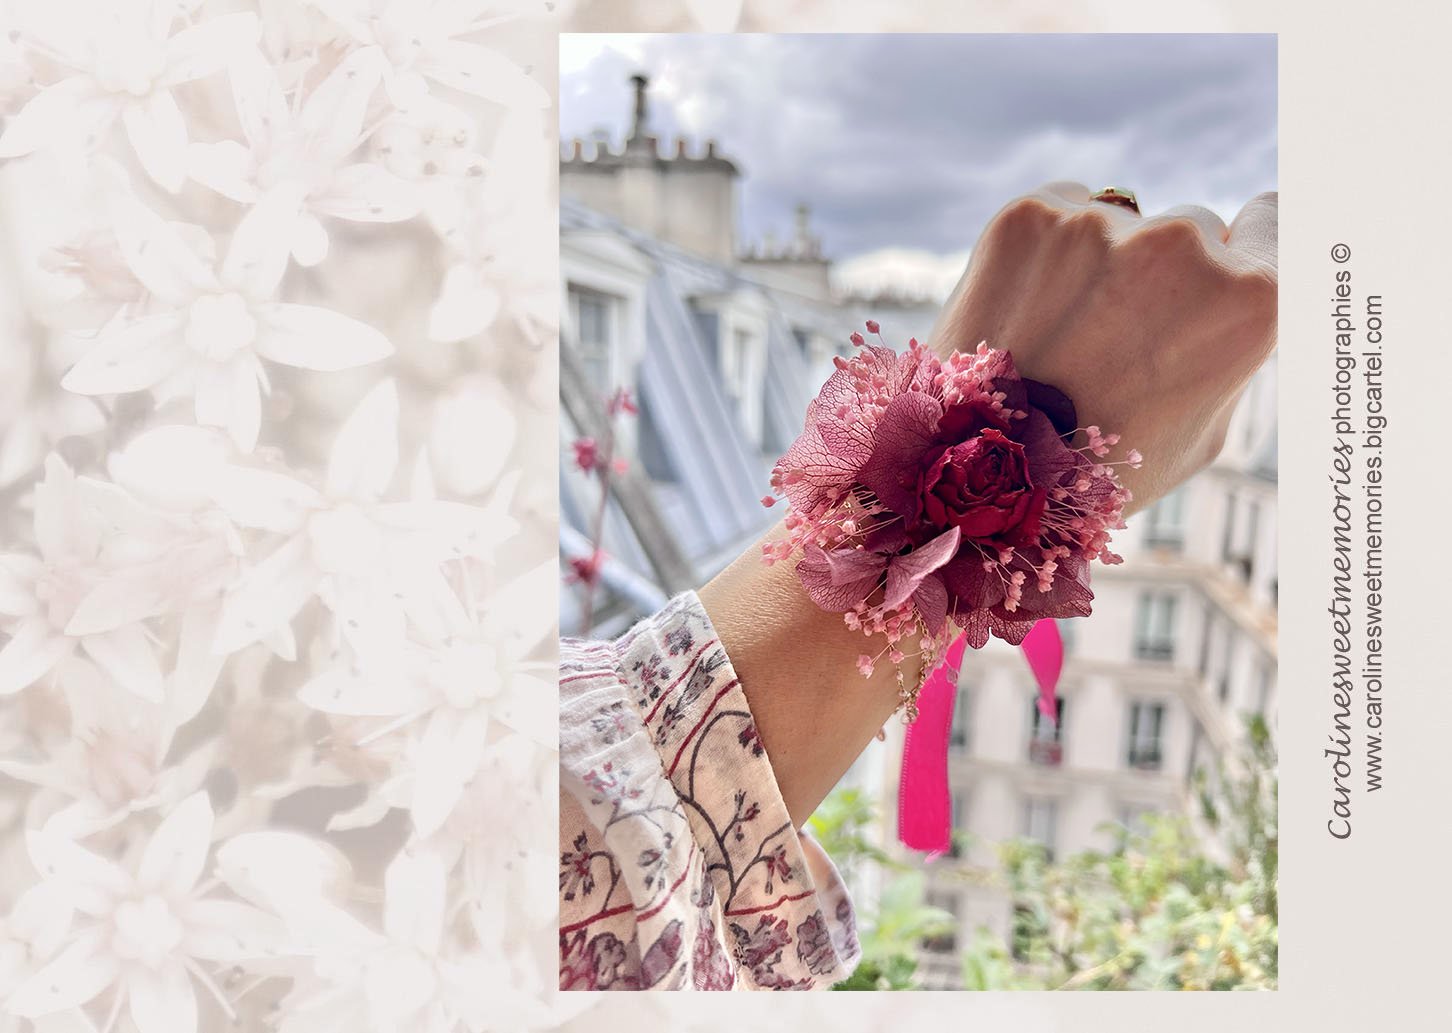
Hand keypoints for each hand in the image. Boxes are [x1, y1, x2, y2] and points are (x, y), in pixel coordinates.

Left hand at [927, 182, 1276, 510]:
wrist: (975, 477)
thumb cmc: (1098, 473)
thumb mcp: (1202, 428)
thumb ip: (1227, 347)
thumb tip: (1228, 295)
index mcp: (1247, 301)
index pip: (1271, 223)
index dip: (1245, 248)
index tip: (1225, 260)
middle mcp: (1180, 246)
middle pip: (1191, 230)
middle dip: (1162, 274)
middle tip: (1116, 340)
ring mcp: (1101, 224)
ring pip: (1120, 220)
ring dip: (1098, 260)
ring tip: (1059, 338)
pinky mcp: (1028, 216)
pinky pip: (1059, 209)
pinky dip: (1046, 247)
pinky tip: (1025, 310)